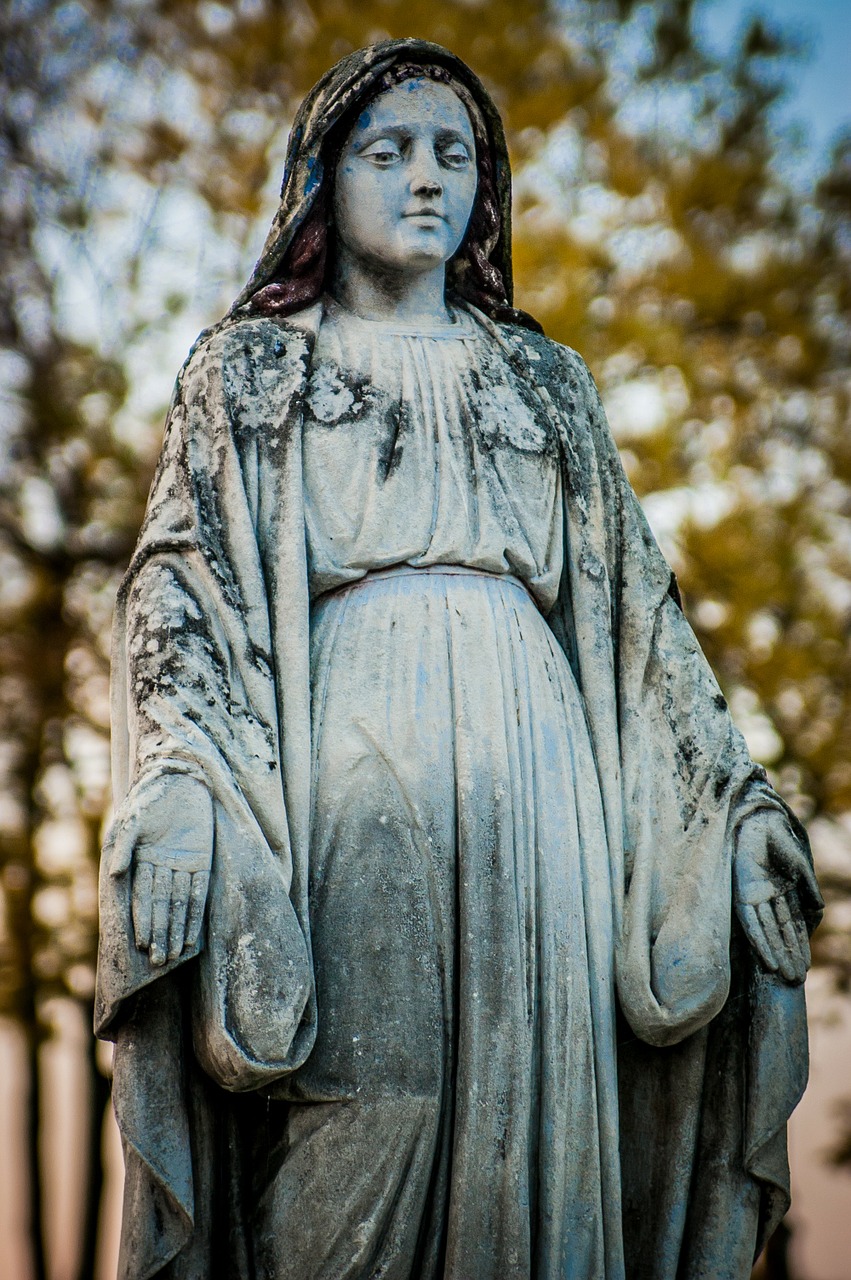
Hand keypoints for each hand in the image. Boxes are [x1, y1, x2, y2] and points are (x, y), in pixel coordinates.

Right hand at [105, 772, 213, 966]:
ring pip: (181, 904)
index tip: (144, 944)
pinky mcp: (202, 859)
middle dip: (161, 933)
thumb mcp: (133, 818)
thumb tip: (114, 875)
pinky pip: (200, 890)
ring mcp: (183, 865)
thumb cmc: (151, 795)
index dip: (144, 921)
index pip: (143, 897)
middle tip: (161, 961)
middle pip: (162, 907)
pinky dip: (197, 912)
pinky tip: (194, 933)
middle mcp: (162, 867)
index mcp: (142, 860)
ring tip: (177, 955)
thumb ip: (124, 847)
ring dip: (179, 929)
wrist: (180, 776)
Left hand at [734, 809, 819, 983]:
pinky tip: (766, 958)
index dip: (798, 946)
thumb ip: (808, 890)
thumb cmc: (780, 843)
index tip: (805, 967)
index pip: (792, 926)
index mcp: (782, 892)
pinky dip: (759, 941)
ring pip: (766, 932)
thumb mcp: (800, 870)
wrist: (760, 824)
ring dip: (774, 954)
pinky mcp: (741, 894)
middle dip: (788, 956)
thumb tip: (818, 911)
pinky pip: (750, 922)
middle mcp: (768, 899)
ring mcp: (755, 897)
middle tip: (795, 980)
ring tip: (783, 974)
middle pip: (779, 933)